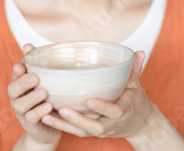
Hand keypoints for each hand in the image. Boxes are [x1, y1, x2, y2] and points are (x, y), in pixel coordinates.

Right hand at [8, 44, 60, 148]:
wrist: (48, 127)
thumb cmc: (46, 98)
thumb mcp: (45, 80)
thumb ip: (38, 64)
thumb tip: (27, 44)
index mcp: (21, 84)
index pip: (16, 75)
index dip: (17, 70)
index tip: (21, 64)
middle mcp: (18, 97)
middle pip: (13, 89)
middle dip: (22, 82)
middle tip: (35, 77)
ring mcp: (22, 112)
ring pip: (20, 104)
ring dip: (31, 98)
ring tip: (44, 92)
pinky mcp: (30, 124)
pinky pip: (31, 118)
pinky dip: (39, 112)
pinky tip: (48, 106)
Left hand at [40, 51, 156, 138]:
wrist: (138, 124)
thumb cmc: (134, 101)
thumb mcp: (136, 85)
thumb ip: (135, 69)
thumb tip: (139, 51)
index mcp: (123, 111)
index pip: (114, 111)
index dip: (102, 107)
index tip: (89, 100)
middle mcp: (110, 123)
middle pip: (94, 126)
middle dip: (78, 120)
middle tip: (62, 110)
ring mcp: (100, 129)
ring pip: (81, 131)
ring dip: (63, 125)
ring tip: (45, 115)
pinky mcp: (91, 131)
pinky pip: (74, 132)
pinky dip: (60, 126)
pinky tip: (45, 117)